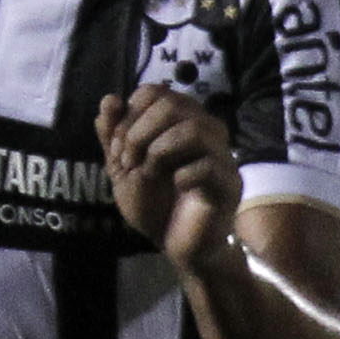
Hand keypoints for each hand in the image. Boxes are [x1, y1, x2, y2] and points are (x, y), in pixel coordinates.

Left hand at [97, 84, 241, 273]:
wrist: (176, 246)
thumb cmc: (155, 205)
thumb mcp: (123, 170)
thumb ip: (113, 136)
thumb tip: (110, 99)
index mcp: (180, 122)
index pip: (156, 92)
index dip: (131, 115)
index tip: (118, 149)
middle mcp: (205, 131)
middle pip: (173, 103)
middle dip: (139, 131)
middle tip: (128, 162)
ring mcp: (221, 156)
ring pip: (194, 129)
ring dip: (159, 150)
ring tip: (148, 173)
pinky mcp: (230, 184)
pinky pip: (208, 166)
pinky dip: (183, 175)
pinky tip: (176, 187)